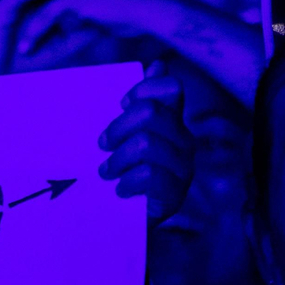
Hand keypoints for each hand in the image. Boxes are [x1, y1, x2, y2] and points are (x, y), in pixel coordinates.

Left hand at [98, 61, 192, 222]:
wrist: (119, 219)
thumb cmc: (118, 169)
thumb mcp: (121, 134)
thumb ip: (134, 104)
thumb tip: (159, 65)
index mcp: (170, 121)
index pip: (170, 88)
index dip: (143, 90)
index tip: (119, 103)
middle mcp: (183, 140)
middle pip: (150, 113)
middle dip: (118, 127)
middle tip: (102, 144)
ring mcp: (182, 167)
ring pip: (146, 143)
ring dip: (117, 159)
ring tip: (106, 172)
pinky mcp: (176, 194)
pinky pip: (149, 175)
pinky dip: (128, 182)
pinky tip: (120, 189)